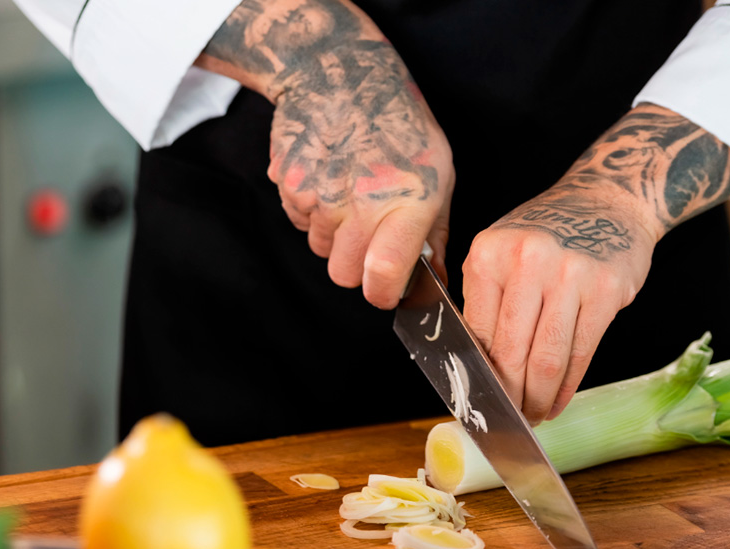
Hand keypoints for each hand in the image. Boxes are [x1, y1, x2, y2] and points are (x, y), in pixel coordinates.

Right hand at [196, 0, 454, 306]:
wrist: (340, 74)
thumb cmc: (399, 123)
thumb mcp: (438, 172)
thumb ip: (434, 232)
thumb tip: (431, 279)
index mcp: (406, 202)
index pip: (382, 275)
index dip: (382, 293)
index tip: (386, 290)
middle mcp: (359, 204)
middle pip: (344, 275)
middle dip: (356, 267)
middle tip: (369, 239)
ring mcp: (319, 196)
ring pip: (320, 249)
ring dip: (334, 235)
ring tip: (349, 195)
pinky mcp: (290, 186)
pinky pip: (300, 222)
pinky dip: (312, 212)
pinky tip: (328, 179)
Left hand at [462, 178, 657, 423]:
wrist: (608, 199)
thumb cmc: (546, 232)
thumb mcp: (501, 252)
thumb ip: (486, 300)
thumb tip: (474, 366)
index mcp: (489, 254)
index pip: (478, 333)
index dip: (479, 376)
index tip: (479, 401)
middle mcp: (528, 261)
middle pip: (511, 351)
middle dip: (509, 396)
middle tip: (508, 419)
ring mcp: (572, 274)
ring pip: (548, 358)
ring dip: (539, 398)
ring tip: (534, 415)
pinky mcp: (608, 289)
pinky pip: (582, 351)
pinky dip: (568, 384)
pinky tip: (559, 399)